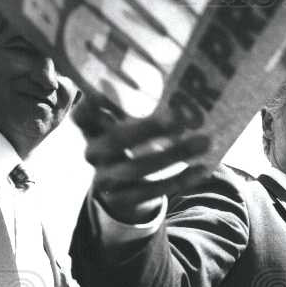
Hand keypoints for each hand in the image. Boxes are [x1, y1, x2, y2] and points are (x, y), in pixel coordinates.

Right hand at [72, 99, 212, 223]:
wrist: (123, 190)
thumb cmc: (130, 145)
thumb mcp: (125, 125)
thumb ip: (137, 107)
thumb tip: (183, 87)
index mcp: (91, 128)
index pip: (82, 114)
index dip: (91, 103)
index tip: (107, 90)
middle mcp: (93, 152)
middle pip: (117, 139)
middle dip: (150, 129)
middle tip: (182, 119)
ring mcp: (104, 178)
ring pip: (138, 168)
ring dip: (174, 154)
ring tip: (203, 142)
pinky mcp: (120, 199)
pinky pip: (150, 191)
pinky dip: (179, 180)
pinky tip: (200, 169)